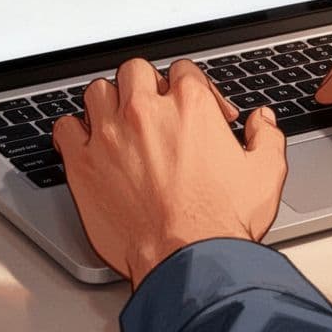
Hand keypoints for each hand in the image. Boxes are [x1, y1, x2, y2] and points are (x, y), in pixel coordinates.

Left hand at [53, 58, 286, 287]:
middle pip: (136, 71)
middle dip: (147, 87)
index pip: (182, 70)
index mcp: (190, 106)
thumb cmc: (220, 222)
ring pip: (98, 91)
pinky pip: (65, 127)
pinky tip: (87, 142)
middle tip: (155, 111)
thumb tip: (261, 121)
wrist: (186, 261)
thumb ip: (266, 138)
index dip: (191, 87)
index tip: (195, 110)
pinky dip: (74, 131)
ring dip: (109, 102)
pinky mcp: (83, 163)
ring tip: (119, 122)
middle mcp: (146, 111)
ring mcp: (110, 135)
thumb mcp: (264, 174)